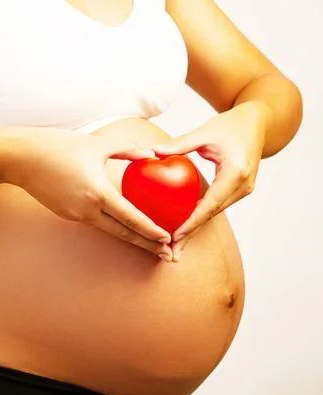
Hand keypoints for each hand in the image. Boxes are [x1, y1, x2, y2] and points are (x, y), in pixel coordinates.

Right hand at [0, 127, 172, 259]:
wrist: (21, 158)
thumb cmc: (58, 146)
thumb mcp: (97, 143)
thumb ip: (126, 149)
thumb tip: (150, 154)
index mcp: (97, 193)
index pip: (131, 218)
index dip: (151, 231)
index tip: (168, 240)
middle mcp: (86, 210)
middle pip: (122, 232)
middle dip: (146, 244)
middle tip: (167, 255)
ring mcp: (74, 214)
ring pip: (108, 228)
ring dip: (128, 236)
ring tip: (147, 242)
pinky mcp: (65, 213)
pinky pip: (93, 220)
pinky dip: (110, 224)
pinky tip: (119, 222)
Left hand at [153, 103, 266, 260]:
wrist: (258, 123)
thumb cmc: (230, 125)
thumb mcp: (204, 131)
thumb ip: (180, 143)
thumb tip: (153, 152)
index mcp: (236, 173)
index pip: (211, 203)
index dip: (193, 222)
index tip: (176, 236)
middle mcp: (242, 186)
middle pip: (212, 215)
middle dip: (191, 235)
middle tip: (171, 254)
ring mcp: (243, 190)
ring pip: (214, 213)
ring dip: (194, 230)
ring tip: (174, 247)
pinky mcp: (238, 190)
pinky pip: (216, 206)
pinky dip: (199, 217)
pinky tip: (182, 228)